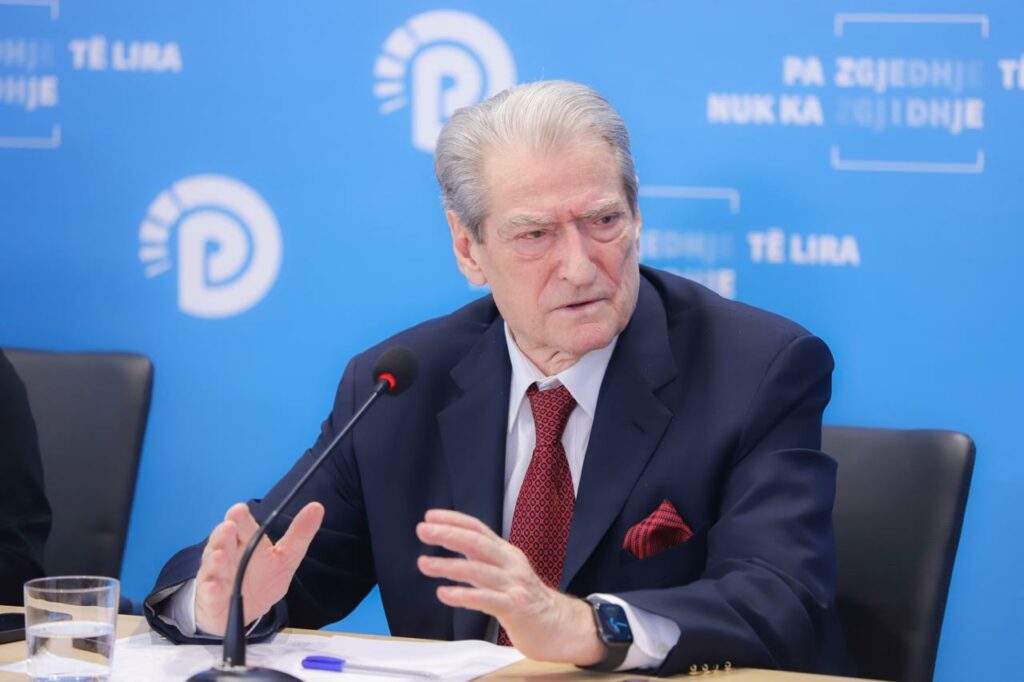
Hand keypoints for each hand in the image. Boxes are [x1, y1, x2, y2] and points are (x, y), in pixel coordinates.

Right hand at [194, 501, 323, 634]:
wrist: (246, 611)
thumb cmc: (263, 578)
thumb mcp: (286, 557)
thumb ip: (299, 534)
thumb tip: (317, 507)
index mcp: (245, 541)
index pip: (240, 525)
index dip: (239, 517)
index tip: (240, 509)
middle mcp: (227, 554)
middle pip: (223, 540)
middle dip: (224, 534)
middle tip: (229, 527)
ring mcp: (216, 575)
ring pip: (212, 564)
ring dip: (215, 559)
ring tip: (220, 555)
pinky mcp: (210, 597)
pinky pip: (208, 593)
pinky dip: (209, 590)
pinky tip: (213, 588)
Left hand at [416, 509, 603, 664]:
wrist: (560, 626)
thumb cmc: (527, 601)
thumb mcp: (505, 573)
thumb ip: (481, 561)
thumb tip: (453, 545)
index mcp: (506, 553)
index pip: (478, 529)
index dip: (454, 520)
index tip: (430, 516)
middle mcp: (511, 564)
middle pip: (477, 543)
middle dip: (448, 534)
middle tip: (423, 530)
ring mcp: (514, 585)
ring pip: (478, 570)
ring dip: (448, 565)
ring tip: (424, 563)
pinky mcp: (516, 608)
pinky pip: (486, 599)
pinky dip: (463, 595)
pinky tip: (444, 593)